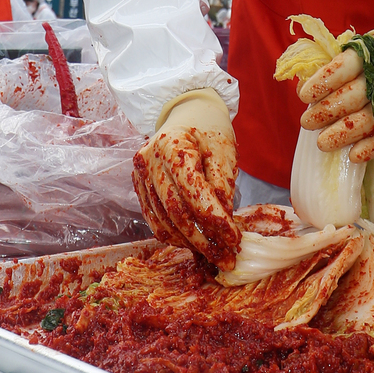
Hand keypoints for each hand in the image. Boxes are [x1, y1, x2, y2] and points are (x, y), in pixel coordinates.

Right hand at [132, 88, 240, 269]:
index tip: (234, 238)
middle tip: (227, 257)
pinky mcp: (139, 187)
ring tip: (214, 253)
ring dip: (189, 242)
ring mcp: (139, 174)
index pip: (193, 191)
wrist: (187, 114)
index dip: (214, 219)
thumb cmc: (209, 130)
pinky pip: (154, 219)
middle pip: (175, 211)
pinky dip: (174, 235)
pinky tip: (195, 242)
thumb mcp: (224, 151)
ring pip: (163, 221)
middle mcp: (148, 160)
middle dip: (203, 239)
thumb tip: (224, 223)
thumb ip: (223, 185)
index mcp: (171, 144)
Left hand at [299, 33, 373, 162]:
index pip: (346, 66)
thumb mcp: (351, 54)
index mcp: (370, 51)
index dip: (325, 82)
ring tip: (323, 143)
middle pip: (358, 95)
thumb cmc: (369, 61)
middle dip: (329, 111)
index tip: (304, 96)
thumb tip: (303, 91)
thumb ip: (328, 71)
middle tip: (307, 122)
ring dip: (346, 134)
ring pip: (373, 118)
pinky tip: (353, 156)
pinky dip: (372, 147)